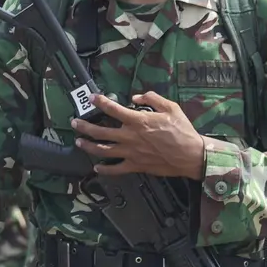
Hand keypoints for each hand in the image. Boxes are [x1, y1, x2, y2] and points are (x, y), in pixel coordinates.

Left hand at [72, 92, 205, 178]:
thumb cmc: (182, 131)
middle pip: (100, 131)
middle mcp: (130, 137)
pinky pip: (116, 169)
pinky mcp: (135, 166)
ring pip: (103, 150)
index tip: (93, 98)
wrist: (190, 155)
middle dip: (85, 126)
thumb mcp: (171, 107)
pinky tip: (97, 168)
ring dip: (88, 146)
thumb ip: (152, 98)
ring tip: (80, 142)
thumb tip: (136, 97)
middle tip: (75, 123)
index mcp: (138, 121)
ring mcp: (131, 153)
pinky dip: (105, 169)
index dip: (101, 102)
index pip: (113, 109)